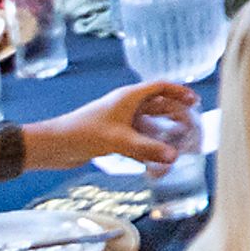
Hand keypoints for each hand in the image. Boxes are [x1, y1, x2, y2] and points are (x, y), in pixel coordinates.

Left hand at [26, 78, 195, 170]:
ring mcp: (120, 123)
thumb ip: (148, 148)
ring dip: (163, 136)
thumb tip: (174, 157)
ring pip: (149, 126)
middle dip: (176, 117)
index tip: (194, 101)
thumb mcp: (118, 140)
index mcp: (129, 97)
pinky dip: (148, 150)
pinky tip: (156, 163)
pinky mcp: (113, 138)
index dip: (179, 92)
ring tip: (179, 147)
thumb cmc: (83, 133)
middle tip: (191, 129)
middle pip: (158, 107)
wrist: (54, 146)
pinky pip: (138, 142)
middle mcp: (126, 107)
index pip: (160, 87)